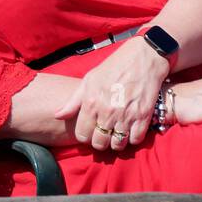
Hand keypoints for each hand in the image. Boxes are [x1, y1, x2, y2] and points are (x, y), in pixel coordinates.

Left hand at [53, 36, 169, 151]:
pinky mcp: (143, 115)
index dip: (85, 135)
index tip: (90, 130)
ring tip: (117, 132)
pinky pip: (136, 139)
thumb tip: (58, 116)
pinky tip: (130, 129)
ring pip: (118, 144)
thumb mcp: (89, 79)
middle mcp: (107, 111)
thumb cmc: (113, 66)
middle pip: (100, 143)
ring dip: (116, 142)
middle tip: (104, 133)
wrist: (143, 57)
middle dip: (100, 141)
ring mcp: (126, 114)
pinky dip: (133, 138)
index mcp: (91, 102)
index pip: (83, 135)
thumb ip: (73, 101)